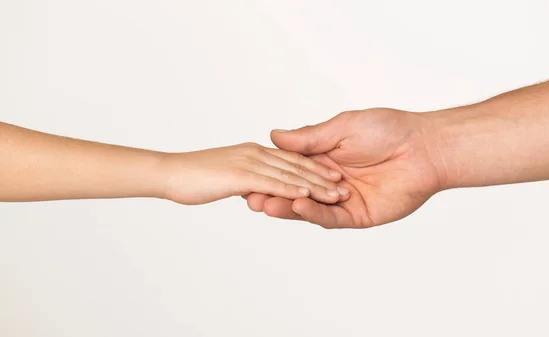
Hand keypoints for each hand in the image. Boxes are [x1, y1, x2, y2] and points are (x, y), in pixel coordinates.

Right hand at [159, 142, 347, 204]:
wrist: (164, 172)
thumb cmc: (190, 171)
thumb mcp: (228, 168)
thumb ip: (250, 172)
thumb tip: (260, 185)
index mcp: (255, 153)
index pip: (290, 161)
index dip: (313, 168)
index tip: (332, 176)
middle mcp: (257, 155)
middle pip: (297, 166)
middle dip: (323, 178)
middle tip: (344, 187)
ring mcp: (251, 164)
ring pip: (290, 174)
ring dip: (315, 185)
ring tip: (337, 194)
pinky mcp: (243, 176)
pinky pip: (272, 182)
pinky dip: (291, 188)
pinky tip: (307, 195)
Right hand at [244, 108, 446, 227]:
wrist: (424, 147)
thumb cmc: (389, 129)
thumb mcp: (342, 128)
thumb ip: (310, 138)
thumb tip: (275, 135)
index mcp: (325, 159)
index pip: (291, 169)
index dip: (271, 173)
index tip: (249, 174)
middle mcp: (330, 182)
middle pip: (296, 191)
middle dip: (273, 194)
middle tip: (249, 197)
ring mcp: (343, 200)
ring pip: (310, 208)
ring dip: (287, 207)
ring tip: (265, 204)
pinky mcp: (358, 215)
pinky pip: (331, 217)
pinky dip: (313, 212)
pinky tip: (296, 205)